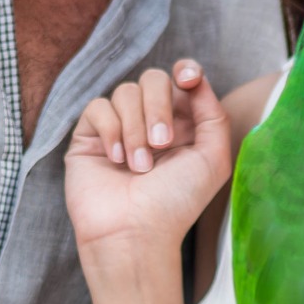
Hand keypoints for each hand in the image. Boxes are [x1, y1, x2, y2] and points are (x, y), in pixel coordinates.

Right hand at [63, 60, 232, 271]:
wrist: (135, 232)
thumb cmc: (176, 202)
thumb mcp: (212, 159)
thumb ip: (213, 114)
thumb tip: (195, 80)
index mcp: (183, 124)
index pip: (181, 79)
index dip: (185, 70)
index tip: (188, 80)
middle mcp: (150, 121)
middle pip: (153, 79)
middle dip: (159, 106)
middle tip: (162, 144)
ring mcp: (118, 128)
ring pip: (125, 92)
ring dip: (135, 129)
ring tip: (139, 166)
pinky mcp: (89, 136)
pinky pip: (98, 107)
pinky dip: (111, 131)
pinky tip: (116, 160)